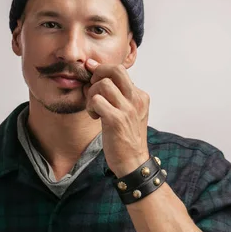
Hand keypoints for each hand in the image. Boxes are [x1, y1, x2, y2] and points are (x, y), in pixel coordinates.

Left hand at [83, 58, 149, 176]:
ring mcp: (128, 109)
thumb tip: (95, 77)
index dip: (102, 70)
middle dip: (97, 74)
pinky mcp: (116, 120)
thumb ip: (117, 96)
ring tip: (93, 108)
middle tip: (91, 88)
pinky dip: (90, 106)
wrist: (132, 161)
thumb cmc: (125, 137)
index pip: (120, 70)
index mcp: (140, 96)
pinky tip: (94, 117)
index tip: (91, 74)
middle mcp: (136, 100)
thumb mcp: (126, 113)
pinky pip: (97, 100)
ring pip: (103, 84)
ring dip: (91, 94)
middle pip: (115, 70)